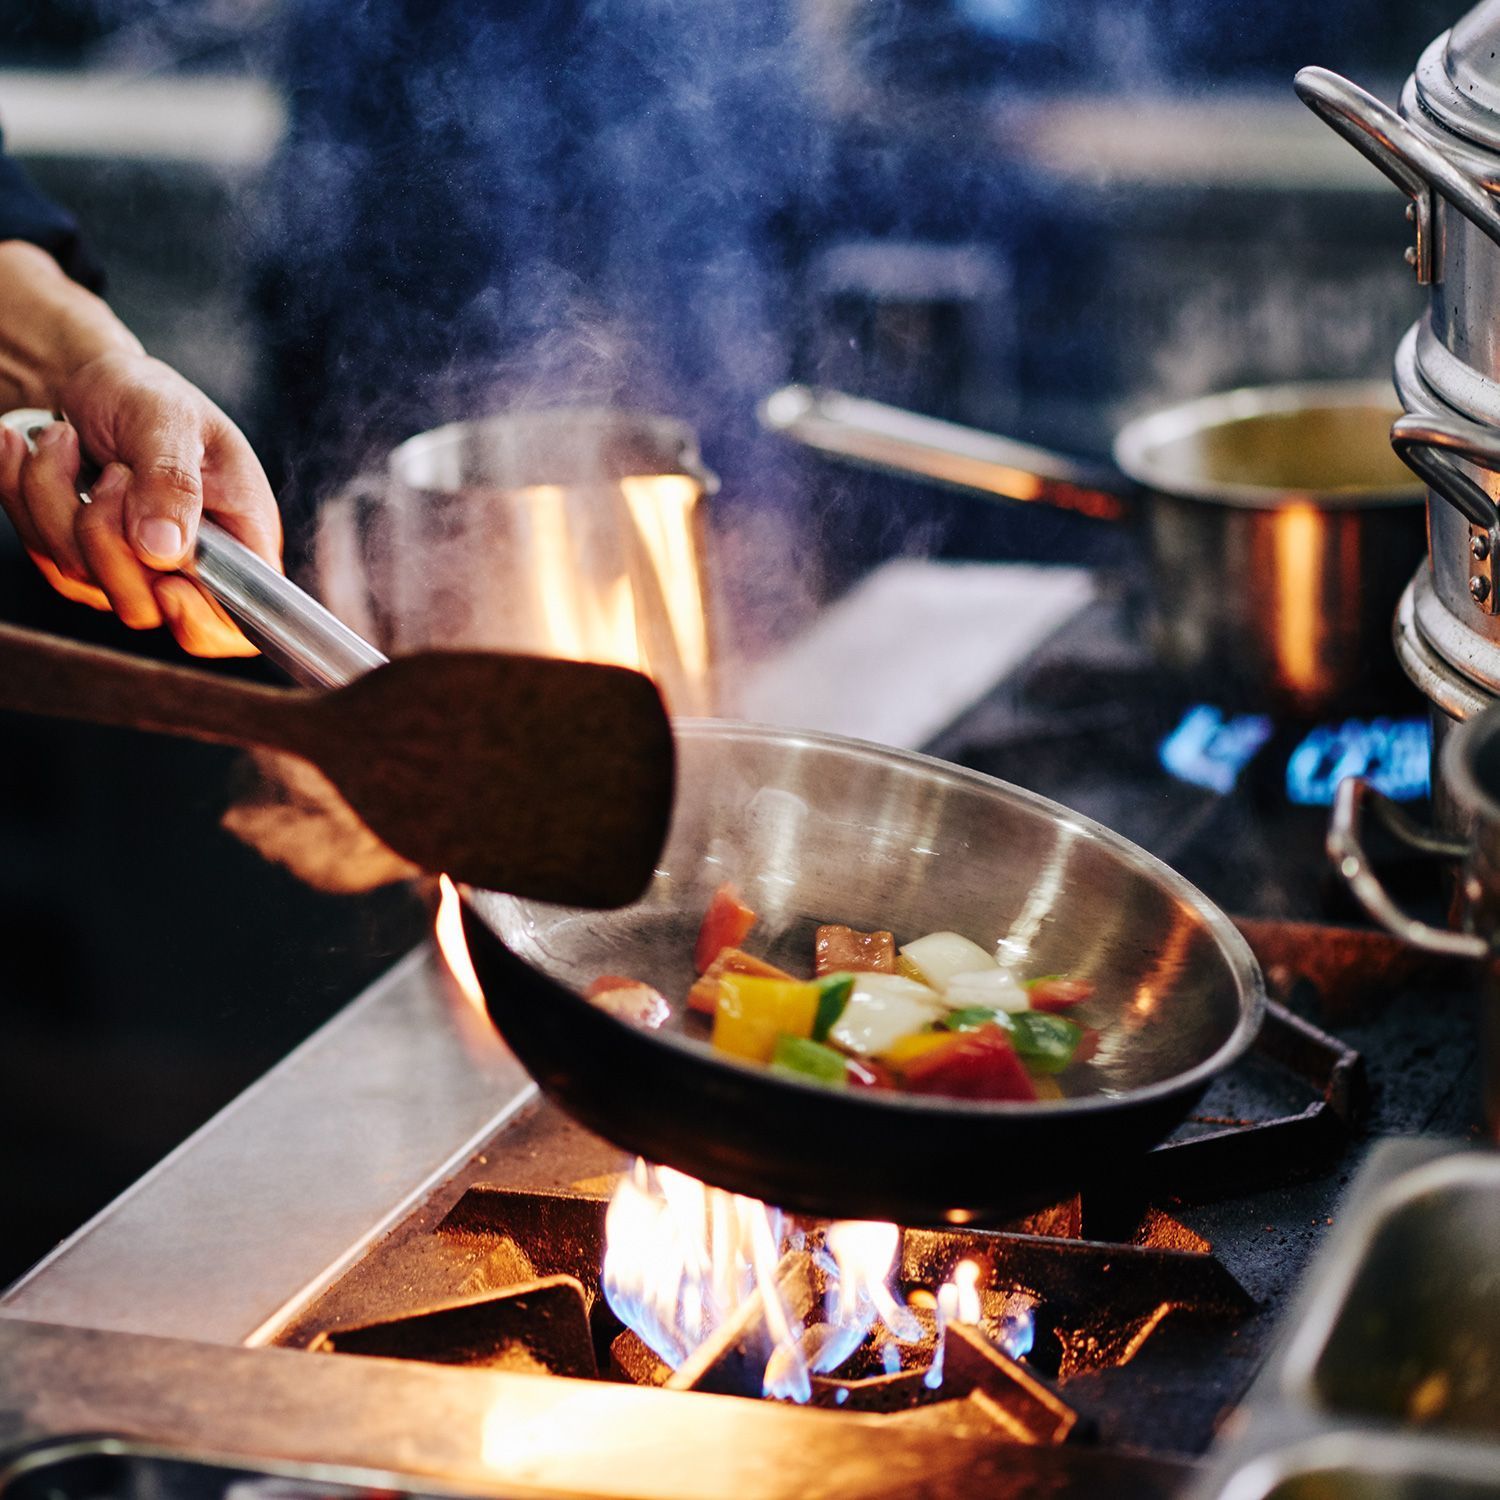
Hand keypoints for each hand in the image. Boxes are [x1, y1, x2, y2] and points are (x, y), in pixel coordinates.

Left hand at [0, 349, 282, 655]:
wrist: (92, 380)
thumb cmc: (148, 395)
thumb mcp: (171, 420)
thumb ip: (173, 483)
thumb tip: (164, 551)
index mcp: (240, 540)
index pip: (234, 622)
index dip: (201, 623)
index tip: (169, 586)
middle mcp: (189, 567)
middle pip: (144, 606)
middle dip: (105, 536)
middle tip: (113, 473)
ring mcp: (132, 569)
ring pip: (81, 576)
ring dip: (53, 498)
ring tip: (62, 438)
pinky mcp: (82, 559)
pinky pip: (42, 551)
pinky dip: (24, 493)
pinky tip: (27, 449)